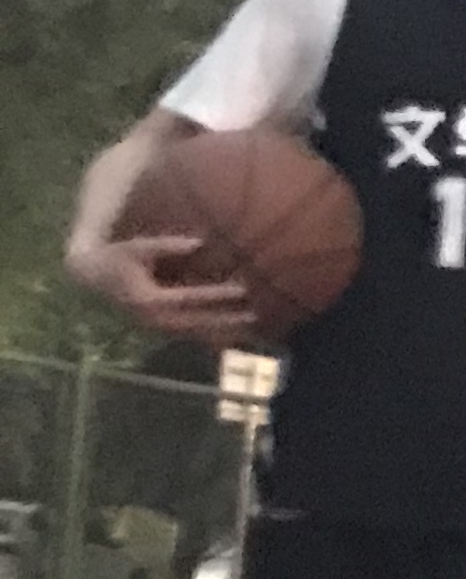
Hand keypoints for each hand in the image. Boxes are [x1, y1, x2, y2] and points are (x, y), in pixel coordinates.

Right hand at [66, 230, 257, 345]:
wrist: (94, 277)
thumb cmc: (119, 256)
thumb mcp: (139, 247)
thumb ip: (167, 245)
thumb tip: (200, 242)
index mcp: (148, 298)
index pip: (188, 298)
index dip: (216, 295)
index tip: (242, 289)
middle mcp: (153, 318)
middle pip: (197, 322)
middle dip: (227, 319)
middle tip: (257, 313)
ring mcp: (157, 326)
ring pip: (196, 334)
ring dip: (224, 332)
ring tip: (254, 327)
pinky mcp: (161, 329)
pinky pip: (191, 336)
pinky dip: (214, 336)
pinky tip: (239, 336)